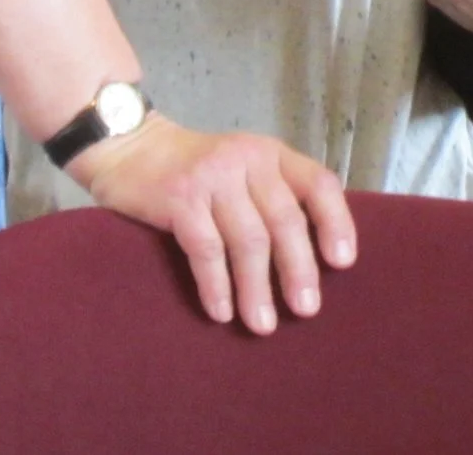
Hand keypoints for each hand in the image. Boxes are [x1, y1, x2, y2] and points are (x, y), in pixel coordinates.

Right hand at [73, 114, 357, 332]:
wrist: (129, 147)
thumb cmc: (197, 170)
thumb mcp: (243, 169)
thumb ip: (274, 197)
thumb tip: (312, 263)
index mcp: (271, 154)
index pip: (318, 183)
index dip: (336, 222)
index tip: (342, 263)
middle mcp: (246, 160)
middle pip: (285, 220)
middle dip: (298, 270)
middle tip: (306, 310)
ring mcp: (212, 177)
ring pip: (248, 240)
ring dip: (257, 288)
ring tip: (263, 325)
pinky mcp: (179, 198)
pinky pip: (206, 249)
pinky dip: (216, 285)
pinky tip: (221, 311)